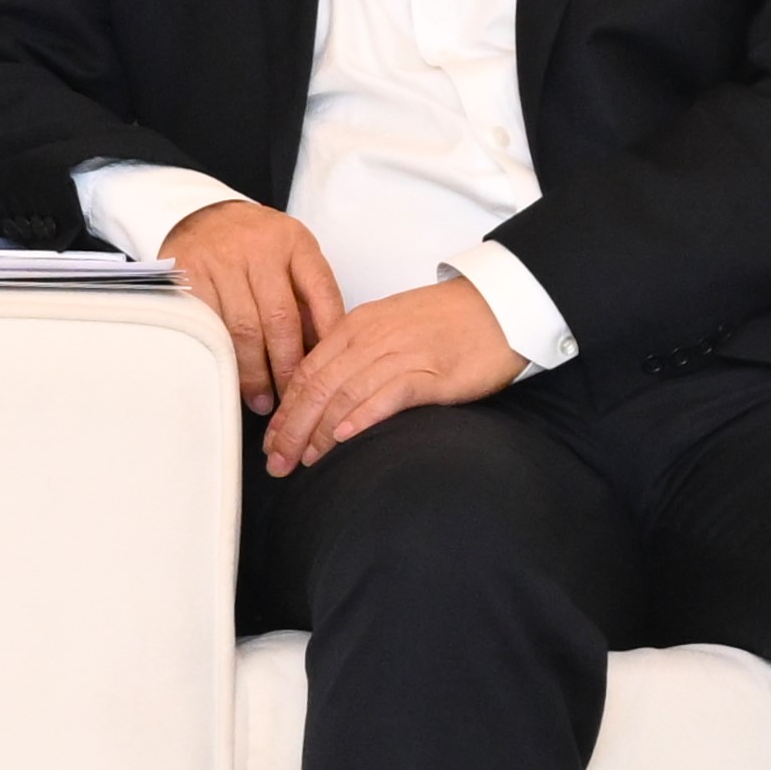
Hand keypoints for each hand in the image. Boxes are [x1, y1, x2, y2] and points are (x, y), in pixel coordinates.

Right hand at [159, 200, 340, 411]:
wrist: (203, 216)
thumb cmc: (255, 246)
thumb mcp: (291, 258)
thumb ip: (308, 299)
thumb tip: (322, 356)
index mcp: (295, 243)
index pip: (322, 295)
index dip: (326, 340)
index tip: (325, 373)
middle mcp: (260, 247)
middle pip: (280, 319)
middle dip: (287, 367)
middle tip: (291, 398)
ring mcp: (221, 259)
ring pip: (242, 328)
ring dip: (253, 372)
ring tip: (261, 399)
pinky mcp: (189, 273)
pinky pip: (209, 326)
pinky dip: (220, 356)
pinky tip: (228, 376)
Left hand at [261, 278, 529, 474]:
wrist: (499, 306)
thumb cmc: (446, 322)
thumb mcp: (388, 328)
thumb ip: (356, 355)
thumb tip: (325, 395)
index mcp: (356, 327)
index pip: (307, 371)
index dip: (285, 410)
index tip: (271, 441)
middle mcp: (372, 338)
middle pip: (318, 386)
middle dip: (292, 429)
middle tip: (278, 463)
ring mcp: (402, 354)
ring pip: (346, 394)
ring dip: (319, 432)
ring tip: (303, 461)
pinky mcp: (433, 372)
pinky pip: (390, 394)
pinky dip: (364, 417)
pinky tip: (346, 439)